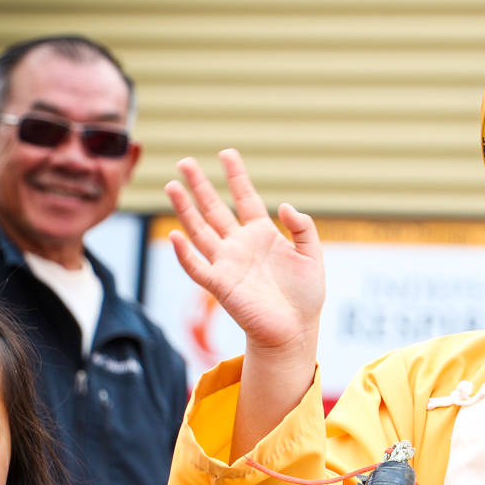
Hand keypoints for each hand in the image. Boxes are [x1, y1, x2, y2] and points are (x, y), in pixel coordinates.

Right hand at [165, 148, 325, 356]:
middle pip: (215, 209)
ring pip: (200, 231)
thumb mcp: (312, 256)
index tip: (227, 153)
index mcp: (263, 234)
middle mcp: (240, 245)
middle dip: (200, 185)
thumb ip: (303, 228)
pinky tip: (176, 234)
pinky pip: (198, 267)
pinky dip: (185, 253)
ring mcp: (228, 264)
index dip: (236, 176)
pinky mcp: (221, 285)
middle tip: (185, 162)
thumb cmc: (305, 296)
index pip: (245, 198)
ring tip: (172, 186)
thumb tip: (285, 206)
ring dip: (185, 210)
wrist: (296, 330)